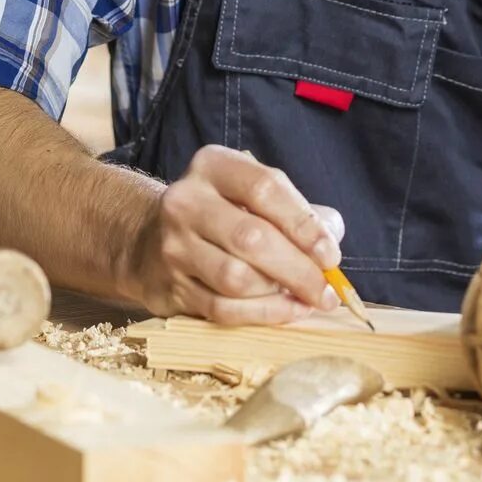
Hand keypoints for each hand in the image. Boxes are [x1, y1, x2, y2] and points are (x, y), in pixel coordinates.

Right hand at [124, 145, 345, 324]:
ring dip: (280, 294)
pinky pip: (222, 309)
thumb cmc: (221, 215)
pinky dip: (262, 315)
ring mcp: (173, 246)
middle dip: (299, 270)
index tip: (331, 254)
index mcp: (212, 166)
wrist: (150, 240)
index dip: (304, 223)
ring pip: (237, 278)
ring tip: (306, 298)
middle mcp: (185, 201)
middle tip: (328, 290)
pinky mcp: (168, 286)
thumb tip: (332, 236)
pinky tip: (287, 312)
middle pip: (252, 238)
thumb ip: (297, 210)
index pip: (265, 188)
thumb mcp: (251, 195)